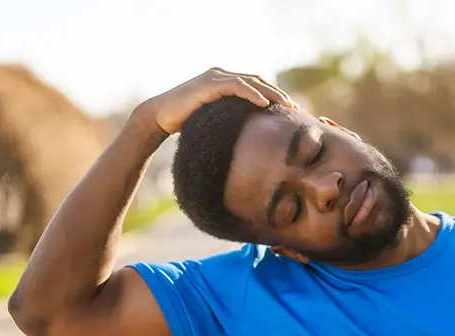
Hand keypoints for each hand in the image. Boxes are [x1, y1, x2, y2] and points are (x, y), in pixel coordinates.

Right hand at [133, 67, 296, 134]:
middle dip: (277, 94)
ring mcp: (215, 77)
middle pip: (257, 81)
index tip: (289, 110)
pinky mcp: (209, 83)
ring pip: (250, 82)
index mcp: (223, 82)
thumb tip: (247, 140)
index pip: (255, 85)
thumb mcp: (213, 121)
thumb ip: (229, 121)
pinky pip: (236, 86)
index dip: (273, 95)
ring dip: (270, 93)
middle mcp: (221, 75)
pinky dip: (252, 94)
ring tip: (285, 105)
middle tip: (294, 107)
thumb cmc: (185, 123)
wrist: (160, 118)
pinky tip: (264, 104)